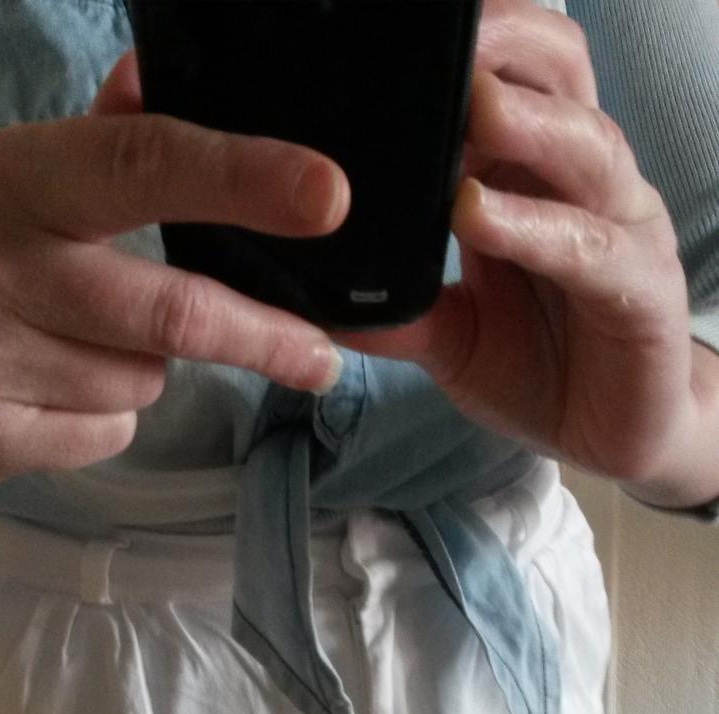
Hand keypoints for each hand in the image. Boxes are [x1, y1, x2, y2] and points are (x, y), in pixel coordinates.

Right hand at [0, 50, 346, 483]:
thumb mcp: (21, 171)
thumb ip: (105, 138)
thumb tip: (162, 74)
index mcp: (12, 176)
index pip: (142, 166)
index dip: (242, 180)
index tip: (326, 196)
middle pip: (168, 316)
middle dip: (260, 338)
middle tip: (319, 353)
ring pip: (142, 383)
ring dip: (146, 369)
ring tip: (81, 342)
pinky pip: (108, 433)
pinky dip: (107, 416)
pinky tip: (50, 386)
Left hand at [327, 0, 699, 491]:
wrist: (617, 436)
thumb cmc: (538, 366)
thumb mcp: (448, 335)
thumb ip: (393, 309)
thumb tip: (307, 300)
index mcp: (531, 174)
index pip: (511, 72)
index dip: (470, 43)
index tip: (399, 31)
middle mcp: (581, 182)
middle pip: (560, 74)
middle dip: (505, 47)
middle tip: (446, 43)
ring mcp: (621, 229)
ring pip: (586, 146)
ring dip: (527, 124)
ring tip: (472, 110)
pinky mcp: (644, 291)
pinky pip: (591, 247)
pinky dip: (535, 226)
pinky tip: (481, 215)